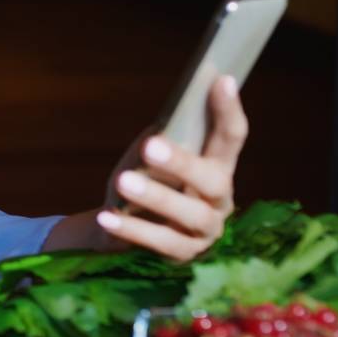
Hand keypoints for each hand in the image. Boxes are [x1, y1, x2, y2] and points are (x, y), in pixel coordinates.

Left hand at [94, 75, 247, 260]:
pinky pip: (159, 243)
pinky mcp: (184, 256)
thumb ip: (161, 140)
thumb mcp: (151, 159)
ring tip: (123, 181)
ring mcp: (205, 231)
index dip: (229, 110)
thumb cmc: (146, 185)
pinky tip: (106, 216)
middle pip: (213, 179)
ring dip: (155, 197)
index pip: (230, 137)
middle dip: (183, 162)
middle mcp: (219, 200)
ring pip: (189, 214)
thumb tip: (165, 122)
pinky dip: (131, 229)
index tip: (221, 80)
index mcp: (217, 167)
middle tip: (150, 145)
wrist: (125, 231)